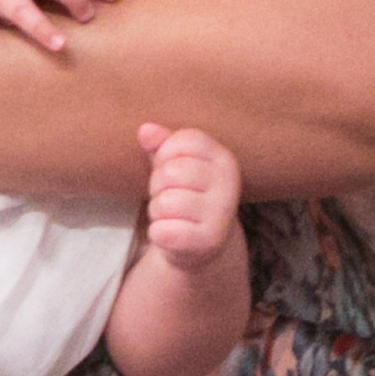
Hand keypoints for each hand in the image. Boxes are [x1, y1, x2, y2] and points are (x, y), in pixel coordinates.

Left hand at [138, 120, 241, 260]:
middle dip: (158, 186)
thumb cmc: (185, 195)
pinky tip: (171, 234)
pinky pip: (162, 231)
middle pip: (170, 172)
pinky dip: (158, 233)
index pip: (182, 141)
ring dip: (157, 211)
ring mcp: (221, 214)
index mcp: (224, 159)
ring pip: (164, 203)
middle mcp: (229, 184)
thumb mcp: (176, 165)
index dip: (165, 155)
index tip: (173, 171)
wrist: (203, 246)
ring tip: (172, 216)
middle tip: (170, 197)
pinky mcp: (209, 241)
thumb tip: (145, 130)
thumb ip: (161, 144)